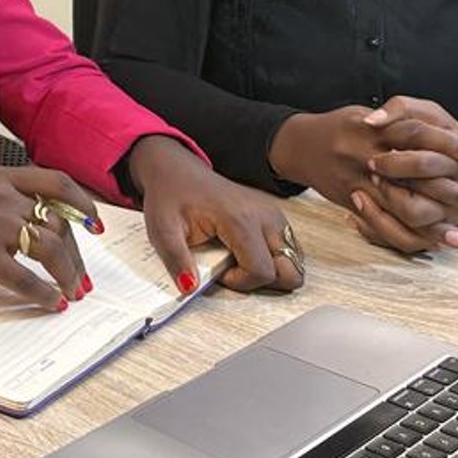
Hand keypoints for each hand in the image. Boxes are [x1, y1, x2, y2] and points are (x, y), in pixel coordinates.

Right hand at [0, 166, 99, 309]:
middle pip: (57, 222)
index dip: (82, 203)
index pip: (56, 182)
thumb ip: (6, 198)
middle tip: (81, 277)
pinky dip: (44, 294)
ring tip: (71, 292)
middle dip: (75, 253)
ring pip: (49, 248)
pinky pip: (26, 279)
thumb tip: (47, 223)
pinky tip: (50, 303)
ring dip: (67, 274)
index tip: (95, 223)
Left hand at [127, 136, 301, 291]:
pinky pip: (289, 249)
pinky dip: (272, 259)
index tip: (220, 272)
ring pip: (294, 262)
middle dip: (264, 281)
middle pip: (291, 271)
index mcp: (239, 218)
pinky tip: (246, 251)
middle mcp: (264, 215)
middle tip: (235, 269)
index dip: (240, 282)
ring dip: (270, 271)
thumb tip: (189, 287)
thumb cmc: (172, 195)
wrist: (177, 170)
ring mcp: (273, 214)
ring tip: (238, 259)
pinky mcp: (274, 215)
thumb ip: (176, 261)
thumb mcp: (163, 230)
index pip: (262, 271)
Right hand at [269, 102, 457, 254]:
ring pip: (398, 207)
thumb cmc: (341, 127)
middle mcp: (364, 156)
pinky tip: (431, 244)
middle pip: (410, 174)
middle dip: (443, 189)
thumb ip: (395, 116)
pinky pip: (382, 225)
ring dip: (431, 225)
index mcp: (371, 129)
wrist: (299, 146)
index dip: (445, 143)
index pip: (415, 133)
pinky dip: (408, 236)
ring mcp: (357, 182)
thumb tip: (431, 131)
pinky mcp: (351, 202)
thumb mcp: (365, 112)